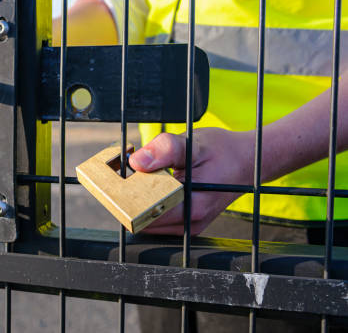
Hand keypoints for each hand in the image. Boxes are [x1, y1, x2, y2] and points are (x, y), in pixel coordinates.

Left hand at [128, 128, 254, 235]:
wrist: (249, 160)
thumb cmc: (224, 151)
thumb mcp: (194, 144)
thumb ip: (165, 150)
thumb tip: (136, 161)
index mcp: (191, 208)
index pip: (144, 215)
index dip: (126, 197)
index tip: (120, 177)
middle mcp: (190, 223)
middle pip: (142, 221)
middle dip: (129, 199)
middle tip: (125, 174)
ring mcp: (189, 225)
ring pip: (148, 221)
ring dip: (138, 202)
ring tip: (139, 177)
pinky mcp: (187, 221)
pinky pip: (158, 218)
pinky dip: (149, 203)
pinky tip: (150, 184)